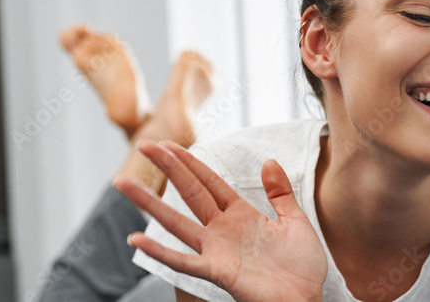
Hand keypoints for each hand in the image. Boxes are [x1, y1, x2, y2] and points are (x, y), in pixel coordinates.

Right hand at [114, 140, 327, 301]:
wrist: (307, 299)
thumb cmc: (302, 266)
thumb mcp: (295, 221)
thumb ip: (280, 193)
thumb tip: (269, 160)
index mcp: (242, 214)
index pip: (210, 182)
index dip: (190, 163)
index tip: (170, 144)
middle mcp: (223, 229)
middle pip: (190, 192)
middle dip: (168, 168)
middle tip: (144, 145)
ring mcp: (216, 250)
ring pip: (176, 222)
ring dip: (149, 203)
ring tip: (122, 183)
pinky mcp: (216, 272)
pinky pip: (183, 261)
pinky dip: (160, 251)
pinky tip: (137, 239)